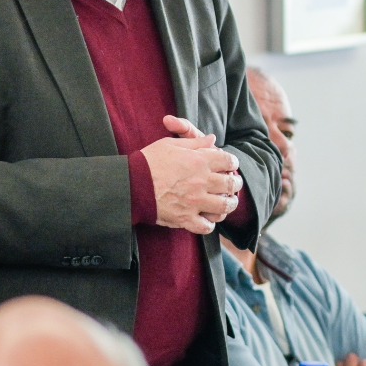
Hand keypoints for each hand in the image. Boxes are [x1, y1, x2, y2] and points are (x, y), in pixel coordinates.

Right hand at [143, 120, 241, 234]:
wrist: (130, 185)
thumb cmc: (148, 161)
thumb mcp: (171, 144)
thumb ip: (195, 142)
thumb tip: (212, 139)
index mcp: (200, 161)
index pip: (229, 161)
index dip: (232, 162)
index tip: (230, 165)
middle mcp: (202, 181)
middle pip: (231, 184)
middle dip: (236, 183)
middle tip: (234, 184)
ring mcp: (195, 202)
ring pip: (225, 206)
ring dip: (229, 204)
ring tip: (228, 202)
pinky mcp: (186, 218)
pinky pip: (207, 226)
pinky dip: (210, 224)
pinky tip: (207, 218)